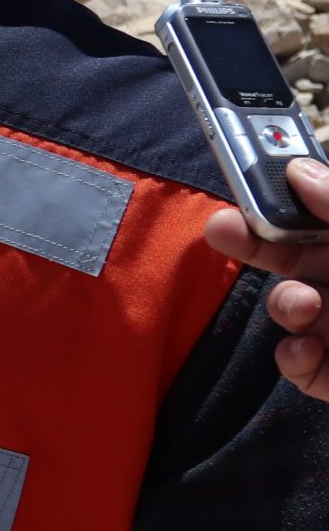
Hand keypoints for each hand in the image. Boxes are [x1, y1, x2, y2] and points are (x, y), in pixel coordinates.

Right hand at [207, 156, 328, 401]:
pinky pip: (295, 362)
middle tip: (219, 229)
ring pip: (287, 308)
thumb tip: (296, 169)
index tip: (243, 183)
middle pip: (284, 255)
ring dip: (286, 304)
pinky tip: (311, 349)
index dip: (272, 199)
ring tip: (305, 306)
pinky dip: (295, 356)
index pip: (305, 216)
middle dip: (248, 242)